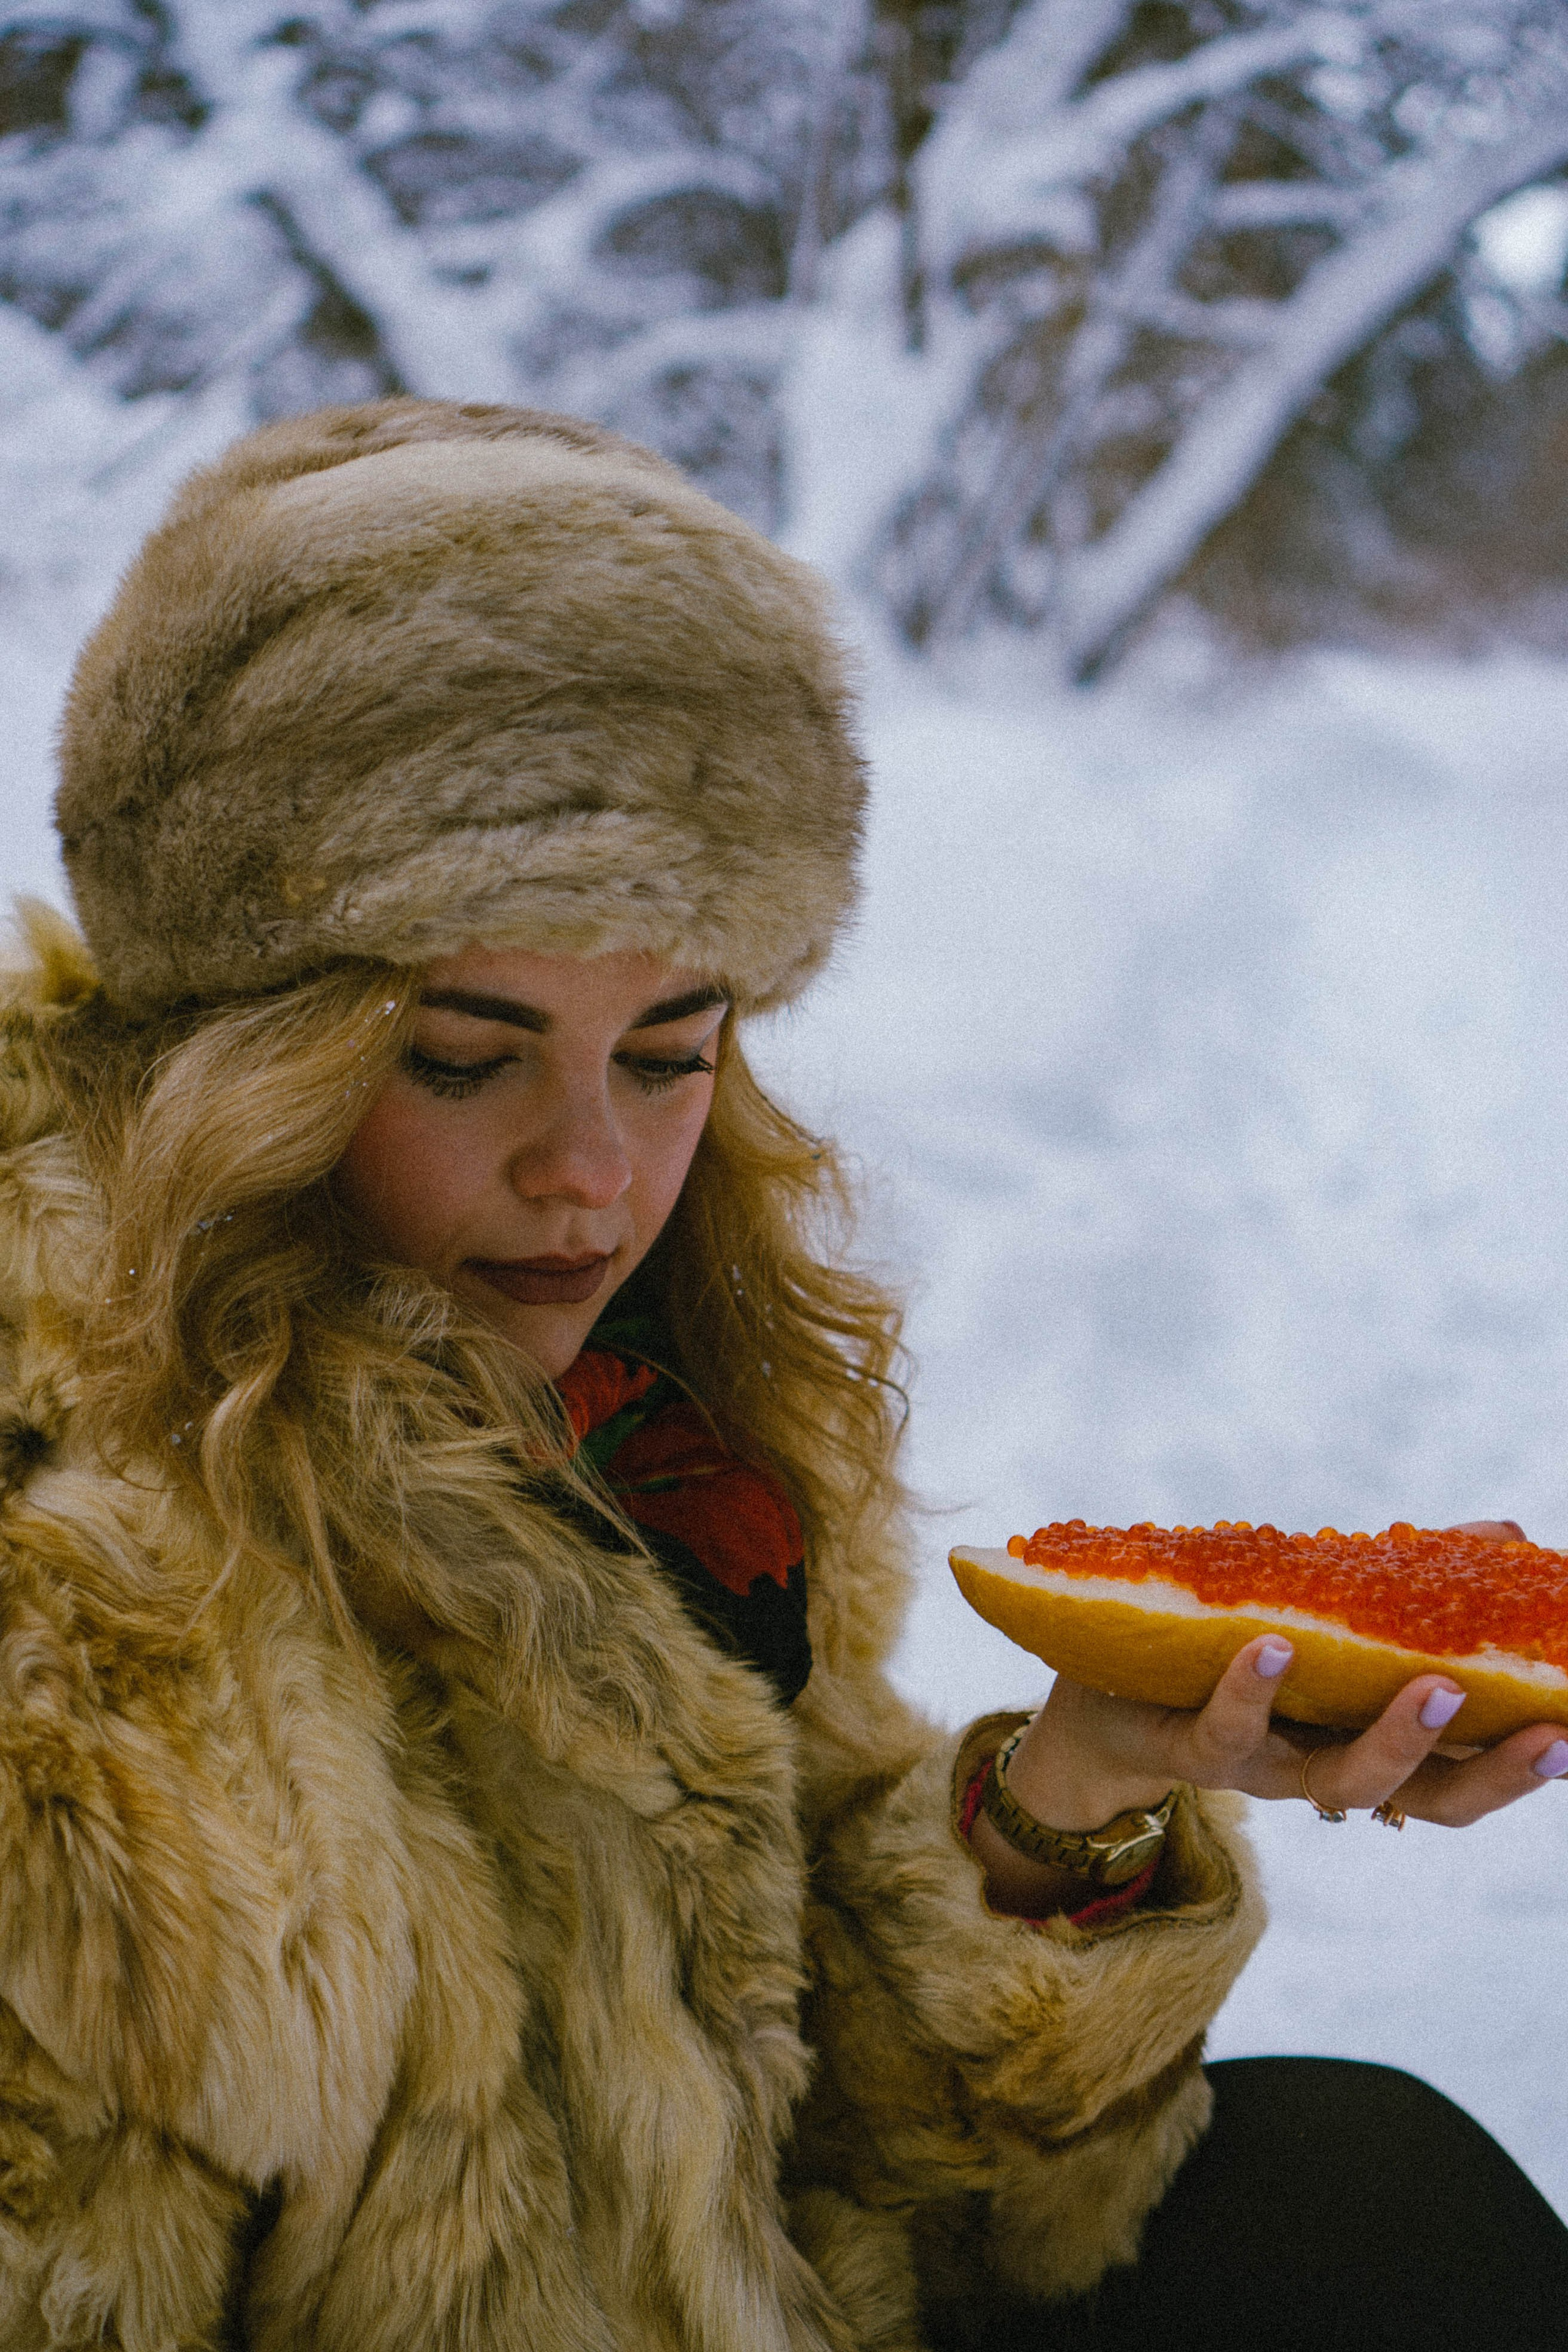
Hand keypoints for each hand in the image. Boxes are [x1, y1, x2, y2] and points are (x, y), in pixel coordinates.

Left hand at [1006, 1514, 1565, 1835]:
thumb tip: (1509, 1533)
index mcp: (1362, 1740)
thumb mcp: (1325, 1611)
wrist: (1099, 1702)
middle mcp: (1320, 1765)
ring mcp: (1257, 1763)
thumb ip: (1410, 1578)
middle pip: (1421, 1798)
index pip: (1461, 1776)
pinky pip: (1223, 1728)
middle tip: (1547, 1735)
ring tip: (1435, 1690)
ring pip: (1335, 1775)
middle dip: (1491, 1775)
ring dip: (1393, 1738)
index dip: (1521, 1767)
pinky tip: (1275, 1647)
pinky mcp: (1185, 1742)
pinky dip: (1252, 1687)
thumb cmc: (1227, 1652)